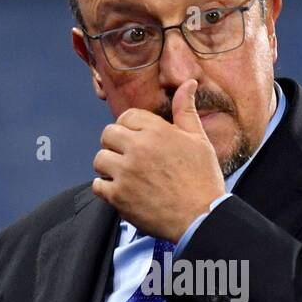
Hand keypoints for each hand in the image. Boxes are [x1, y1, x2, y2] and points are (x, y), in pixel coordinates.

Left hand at [92, 78, 226, 241]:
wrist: (202, 217)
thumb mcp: (199, 140)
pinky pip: (98, 185)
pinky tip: (123, 191)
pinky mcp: (119, 196)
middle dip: (115, 144)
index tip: (137, 140)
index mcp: (157, 131)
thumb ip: (186, 110)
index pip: (127, 117)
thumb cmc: (203, 179)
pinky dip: (107, 189)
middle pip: (108, 135)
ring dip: (109, 166)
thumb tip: (188, 84)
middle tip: (129, 157)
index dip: (130, 127)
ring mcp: (126, 173)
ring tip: (125, 174)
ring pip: (100, 159)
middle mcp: (138, 149)